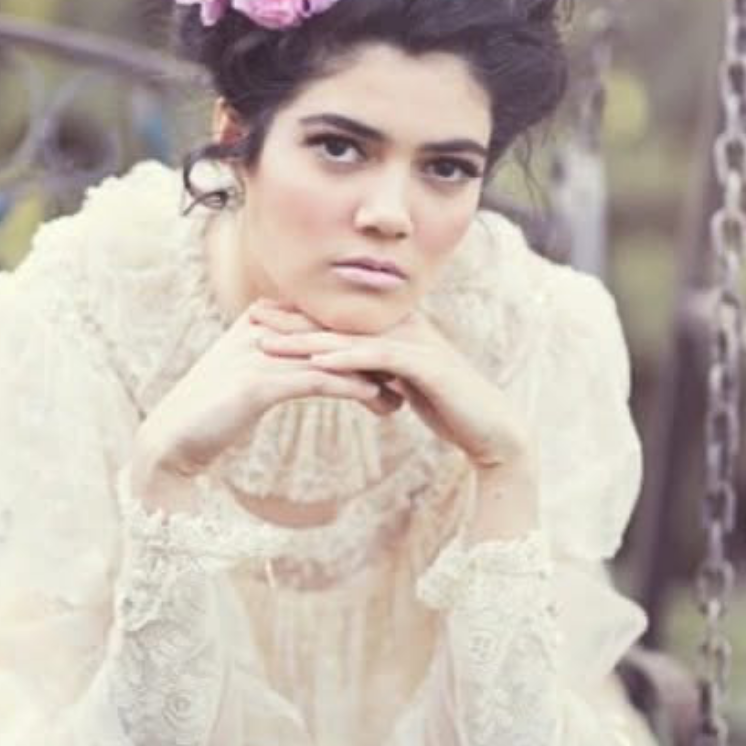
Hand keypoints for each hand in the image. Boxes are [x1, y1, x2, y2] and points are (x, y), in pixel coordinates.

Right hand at [128, 296, 388, 492]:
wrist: (169, 442)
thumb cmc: (208, 416)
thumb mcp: (244, 378)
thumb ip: (273, 361)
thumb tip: (308, 364)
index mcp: (257, 324)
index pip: (320, 321)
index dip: (360, 336)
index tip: (396, 353)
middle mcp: (259, 332)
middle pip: (330, 333)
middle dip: (373, 350)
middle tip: (412, 368)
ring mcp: (257, 355)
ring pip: (329, 356)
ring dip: (372, 371)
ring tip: (406, 389)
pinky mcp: (256, 385)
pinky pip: (317, 380)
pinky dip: (352, 387)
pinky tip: (380, 397)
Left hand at [255, 303, 533, 470]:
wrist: (494, 430)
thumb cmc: (451, 410)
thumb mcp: (406, 387)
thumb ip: (380, 374)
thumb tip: (353, 375)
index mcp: (398, 331)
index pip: (341, 320)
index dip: (301, 317)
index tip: (261, 317)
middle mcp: (405, 329)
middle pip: (339, 320)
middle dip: (293, 318)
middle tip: (251, 315)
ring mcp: (417, 344)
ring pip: (352, 336)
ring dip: (307, 338)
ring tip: (268, 340)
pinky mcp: (427, 365)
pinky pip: (379, 357)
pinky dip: (346, 358)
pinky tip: (316, 361)